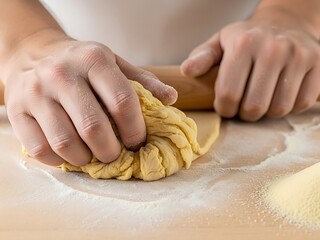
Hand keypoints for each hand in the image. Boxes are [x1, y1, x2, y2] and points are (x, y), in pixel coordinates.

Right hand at [4, 29, 176, 165]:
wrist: (33, 52)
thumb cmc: (81, 62)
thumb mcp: (114, 62)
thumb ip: (144, 81)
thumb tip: (171, 99)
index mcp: (93, 60)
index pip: (122, 102)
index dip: (135, 129)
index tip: (138, 141)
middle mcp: (62, 74)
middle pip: (94, 128)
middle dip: (111, 151)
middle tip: (116, 154)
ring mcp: (36, 93)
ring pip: (66, 143)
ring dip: (86, 159)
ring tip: (93, 155)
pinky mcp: (17, 111)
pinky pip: (41, 150)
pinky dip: (60, 161)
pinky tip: (71, 154)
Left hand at [181, 6, 319, 120]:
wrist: (286, 22)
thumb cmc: (246, 39)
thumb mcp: (220, 43)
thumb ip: (202, 58)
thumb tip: (187, 72)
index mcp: (243, 44)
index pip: (229, 95)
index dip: (224, 109)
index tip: (225, 106)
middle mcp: (273, 48)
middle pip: (254, 106)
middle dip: (244, 114)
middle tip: (242, 107)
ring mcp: (299, 56)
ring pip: (279, 109)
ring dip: (265, 113)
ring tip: (259, 101)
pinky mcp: (318, 65)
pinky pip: (301, 104)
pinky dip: (287, 107)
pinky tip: (278, 96)